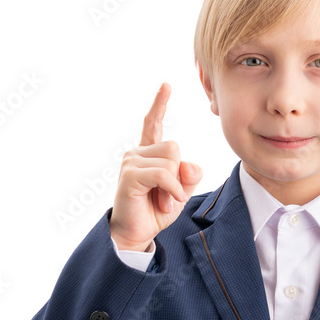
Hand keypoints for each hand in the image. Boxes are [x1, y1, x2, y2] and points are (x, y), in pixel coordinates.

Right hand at [109, 82, 202, 251]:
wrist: (136, 234)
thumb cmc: (156, 212)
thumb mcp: (181, 191)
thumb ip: (189, 175)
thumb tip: (187, 163)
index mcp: (148, 154)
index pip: (154, 124)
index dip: (160, 104)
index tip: (166, 85)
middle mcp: (137, 153)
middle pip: (174, 147)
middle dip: (179, 175)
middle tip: (171, 196)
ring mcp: (131, 162)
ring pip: (170, 161)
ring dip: (175, 187)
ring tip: (164, 202)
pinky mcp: (130, 175)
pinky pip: (163, 173)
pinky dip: (172, 190)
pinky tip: (168, 203)